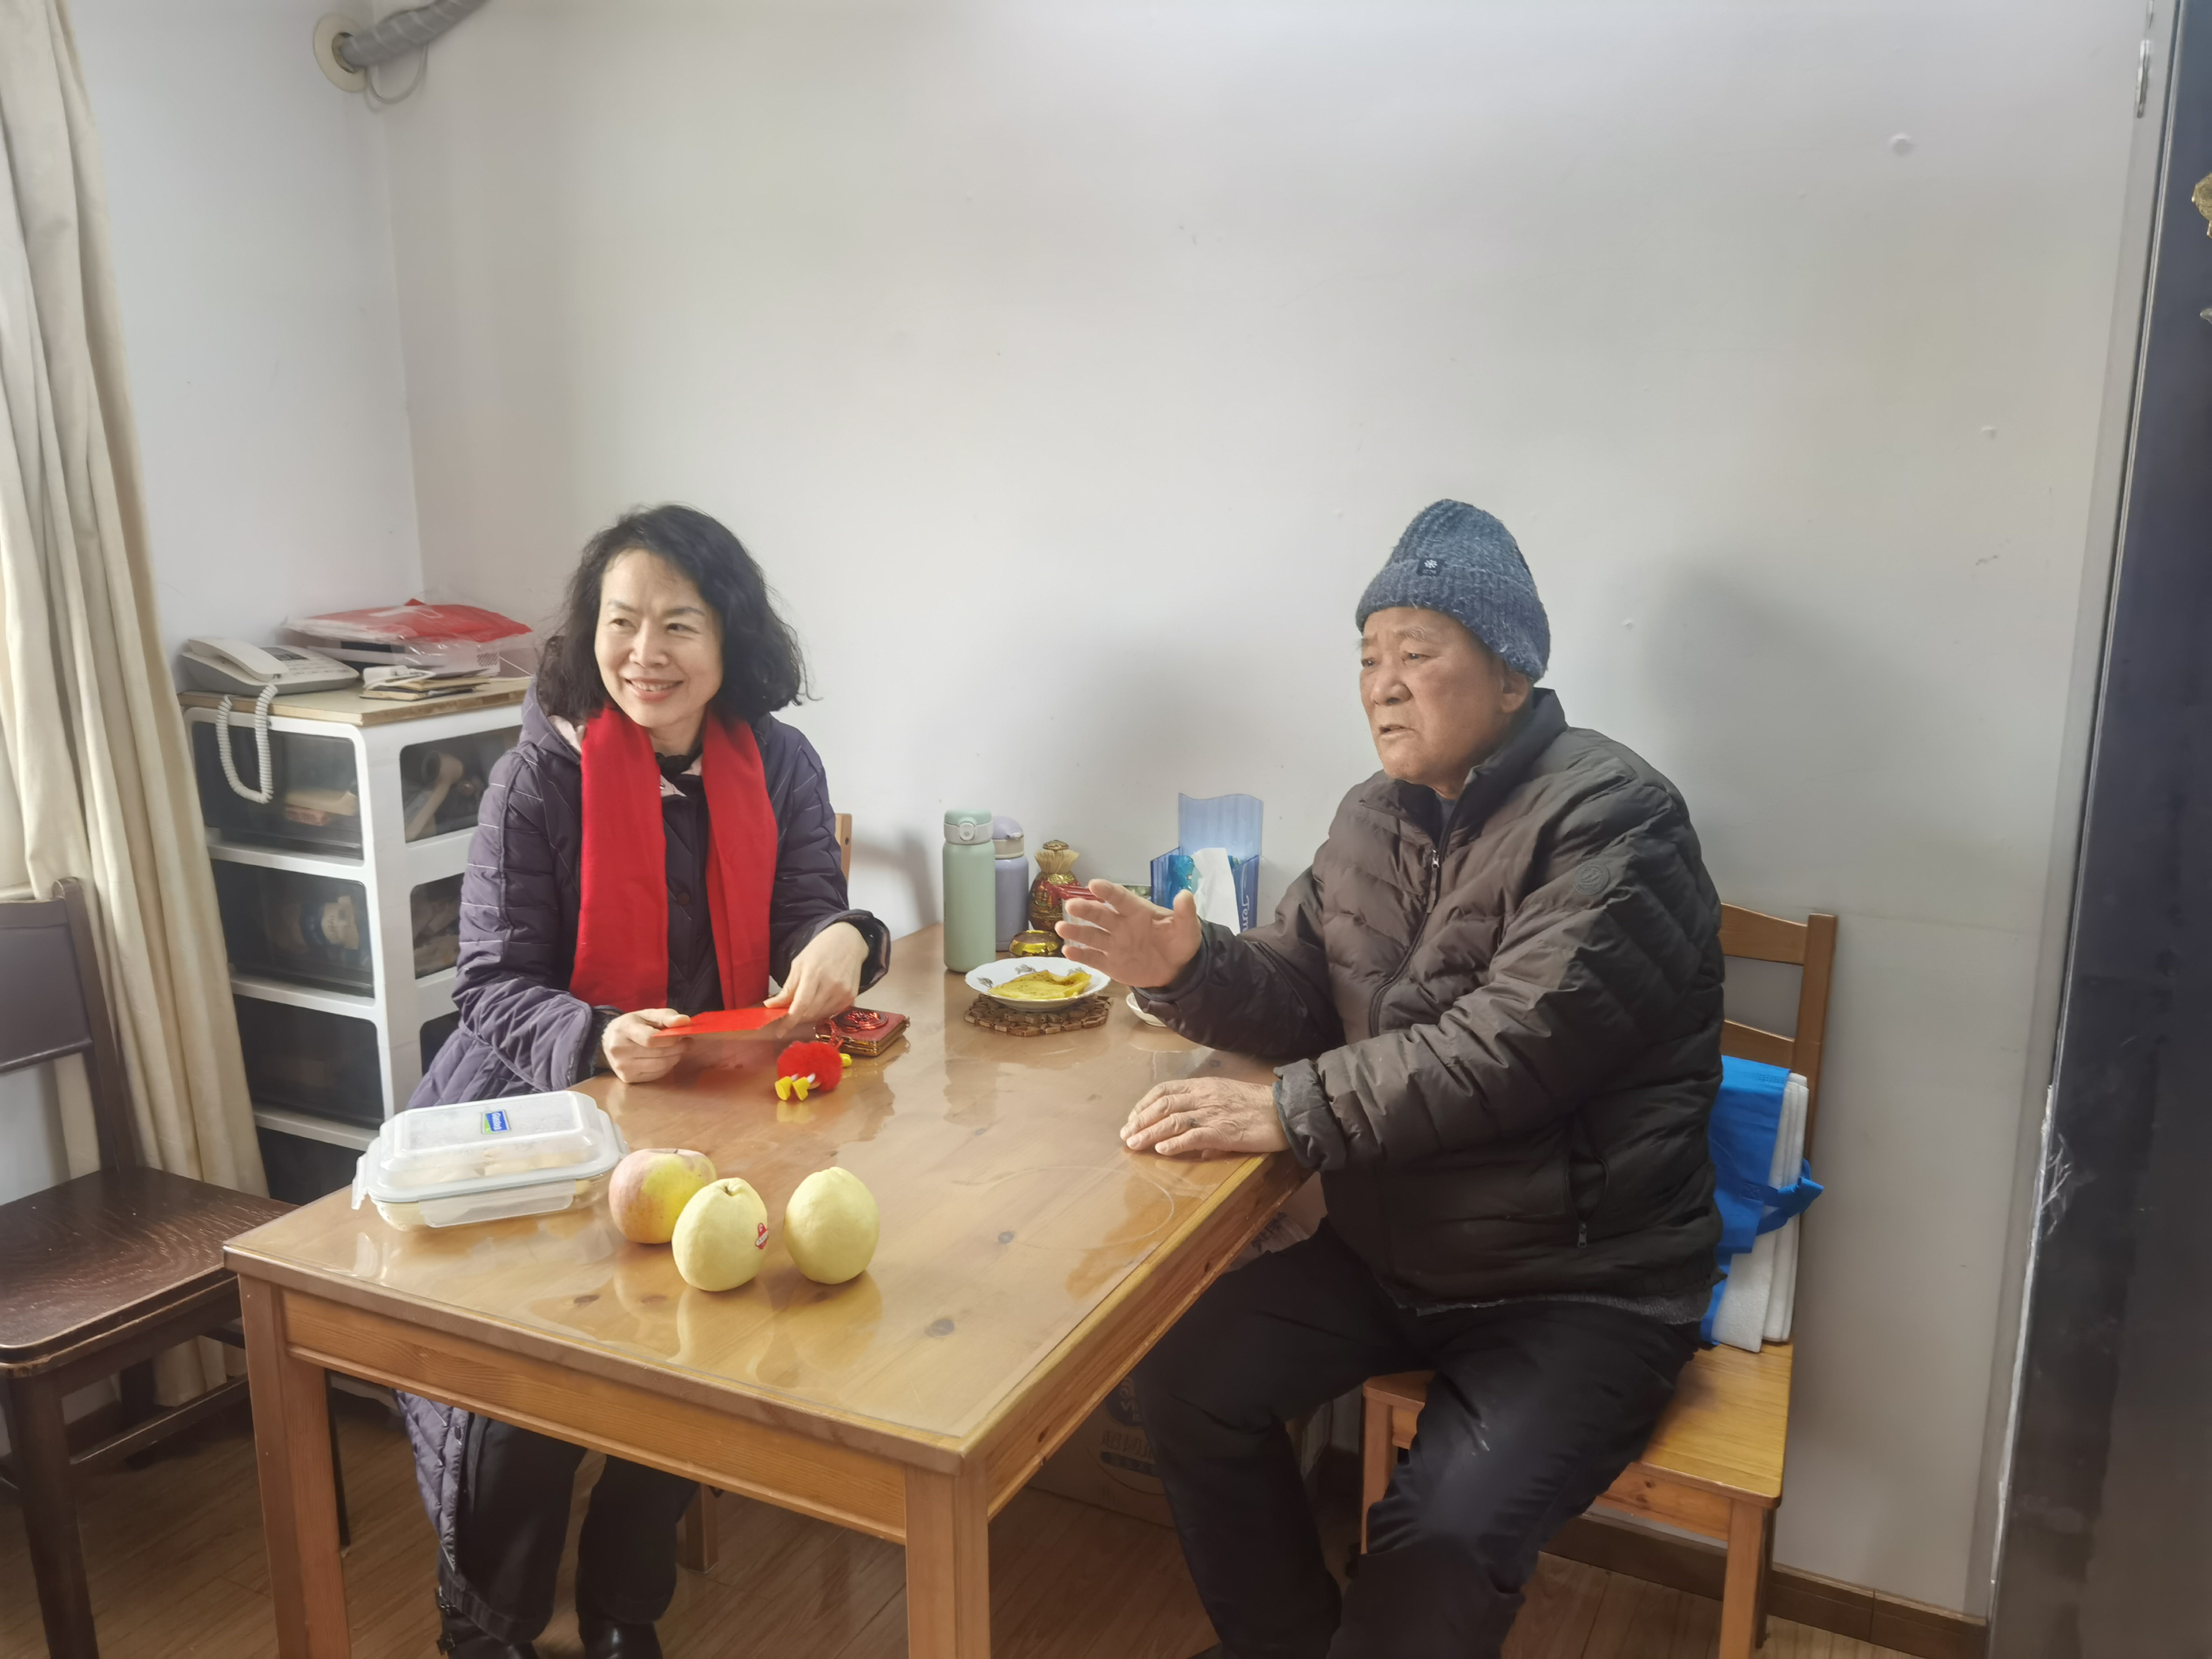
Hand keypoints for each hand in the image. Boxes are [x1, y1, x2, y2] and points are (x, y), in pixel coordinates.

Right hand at [601, 1008, 688, 1084]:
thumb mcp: (647, 1014)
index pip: (650, 1039)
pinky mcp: (628, 1078)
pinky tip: (667, 1058)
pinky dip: (666, 1067)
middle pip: (658, 1054)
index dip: (671, 1039)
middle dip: (678, 1048)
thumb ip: (666, 1016)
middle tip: (687, 1042)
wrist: (607, 1042)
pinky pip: (656, 1075)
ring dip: (675, 1058)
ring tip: (679, 1050)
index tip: (683, 1035)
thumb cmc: (632, 1025)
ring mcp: (623, 1067)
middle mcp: (620, 1050)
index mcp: (624, 1029)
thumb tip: (685, 1021)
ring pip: (659, 1066)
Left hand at [766, 921, 869, 1023]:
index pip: (801, 1005)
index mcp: (814, 974)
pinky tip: (819, 1001)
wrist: (849, 941)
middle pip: (810, 1013)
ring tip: (805, 1005)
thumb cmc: (819, 949)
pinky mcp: (851, 996)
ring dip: (809, 1015)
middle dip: (797, 1017)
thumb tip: (771, 1006)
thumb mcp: (799, 964)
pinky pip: (832, 1012)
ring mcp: (843, 992)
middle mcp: (831, 985)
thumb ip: (788, 988)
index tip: (780, 1032)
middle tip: (789, 1014)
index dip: (789, 1021)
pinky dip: (821, 1011)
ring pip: (821, 1015)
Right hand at [1058, 881, 1200, 989]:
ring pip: (1091, 935)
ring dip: (1076, 931)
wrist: (1177, 970)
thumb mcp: (1187, 928)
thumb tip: (1185, 894)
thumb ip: (1184, 912)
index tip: (1094, 885)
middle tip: (1071, 904)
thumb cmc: (1179, 942)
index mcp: (1137, 912)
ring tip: (1061, 926)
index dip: (1108, 892)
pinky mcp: (1110, 963)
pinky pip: (1092, 958)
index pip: (1121, 899)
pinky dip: (1080, 955)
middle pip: (1101, 915)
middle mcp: (1120, 925)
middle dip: (1086, 909)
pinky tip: (1067, 950)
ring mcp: (1113, 944)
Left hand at [1122, 1077, 1287, 1158]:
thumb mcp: (1228, 1101)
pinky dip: (1175, 1143)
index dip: (1145, 1104)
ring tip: (1133, 1144)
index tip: (1132, 1118)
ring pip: (1172, 1120)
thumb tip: (1193, 1144)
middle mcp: (1204, 1097)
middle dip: (1140, 1120)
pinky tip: (1161, 1150)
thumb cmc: (1259, 1107)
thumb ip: (1207, 1116)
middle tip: (1125, 1135)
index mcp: (1204, 1086)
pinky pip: (1194, 1136)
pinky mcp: (1224, 1132)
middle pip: (1163, 1105)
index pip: (1165, 1090)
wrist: (1285, 1111)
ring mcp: (1213, 1114)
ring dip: (1149, 1133)